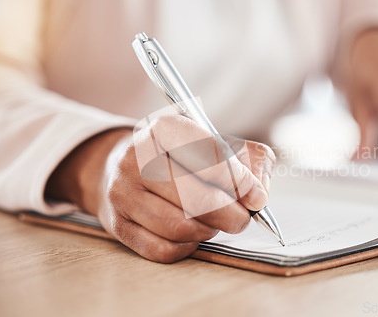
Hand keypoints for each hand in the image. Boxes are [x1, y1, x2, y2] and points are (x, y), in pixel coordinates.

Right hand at [46, 115, 274, 262]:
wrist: (125, 166)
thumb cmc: (181, 155)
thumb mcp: (217, 141)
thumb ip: (250, 159)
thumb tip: (259, 193)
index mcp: (165, 127)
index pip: (209, 156)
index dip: (239, 181)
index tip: (256, 197)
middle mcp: (137, 157)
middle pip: (196, 198)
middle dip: (231, 214)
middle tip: (242, 218)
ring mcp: (123, 192)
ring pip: (180, 227)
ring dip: (209, 230)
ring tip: (215, 221)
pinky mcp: (118, 224)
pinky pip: (162, 249)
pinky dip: (188, 247)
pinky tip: (193, 234)